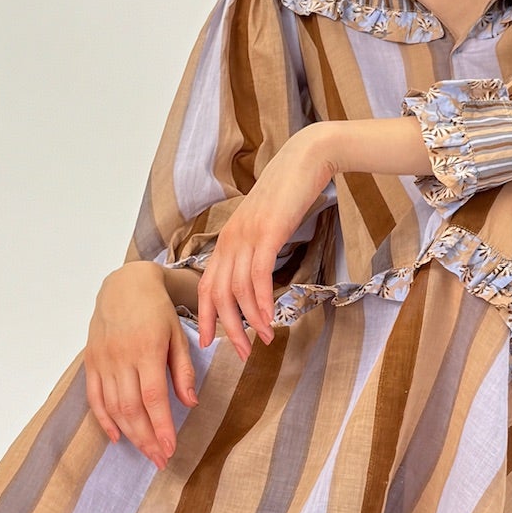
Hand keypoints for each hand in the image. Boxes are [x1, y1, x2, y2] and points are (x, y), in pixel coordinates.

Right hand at [84, 263, 197, 470]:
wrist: (124, 285)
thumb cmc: (156, 310)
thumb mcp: (178, 335)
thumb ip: (183, 370)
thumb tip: (190, 404)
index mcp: (147, 349)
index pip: (154, 398)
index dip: (162, 427)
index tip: (171, 448)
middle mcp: (122, 357)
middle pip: (132, 408)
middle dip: (147, 439)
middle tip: (161, 459)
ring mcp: (103, 360)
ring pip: (114, 407)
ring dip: (130, 434)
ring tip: (146, 452)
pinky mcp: (91, 362)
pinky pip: (94, 397)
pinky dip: (104, 420)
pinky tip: (117, 437)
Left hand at [198, 124, 335, 356]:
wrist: (306, 158)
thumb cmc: (290, 193)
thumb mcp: (265, 224)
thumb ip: (256, 247)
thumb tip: (257, 274)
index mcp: (227, 239)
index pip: (207, 285)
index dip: (205, 315)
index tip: (208, 341)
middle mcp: (230, 239)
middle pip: (218, 294)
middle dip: (228, 328)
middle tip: (240, 354)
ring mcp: (246, 236)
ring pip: (238, 290)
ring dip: (250, 320)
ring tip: (262, 342)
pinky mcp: (267, 233)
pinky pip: (259, 277)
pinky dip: (262, 302)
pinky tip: (270, 320)